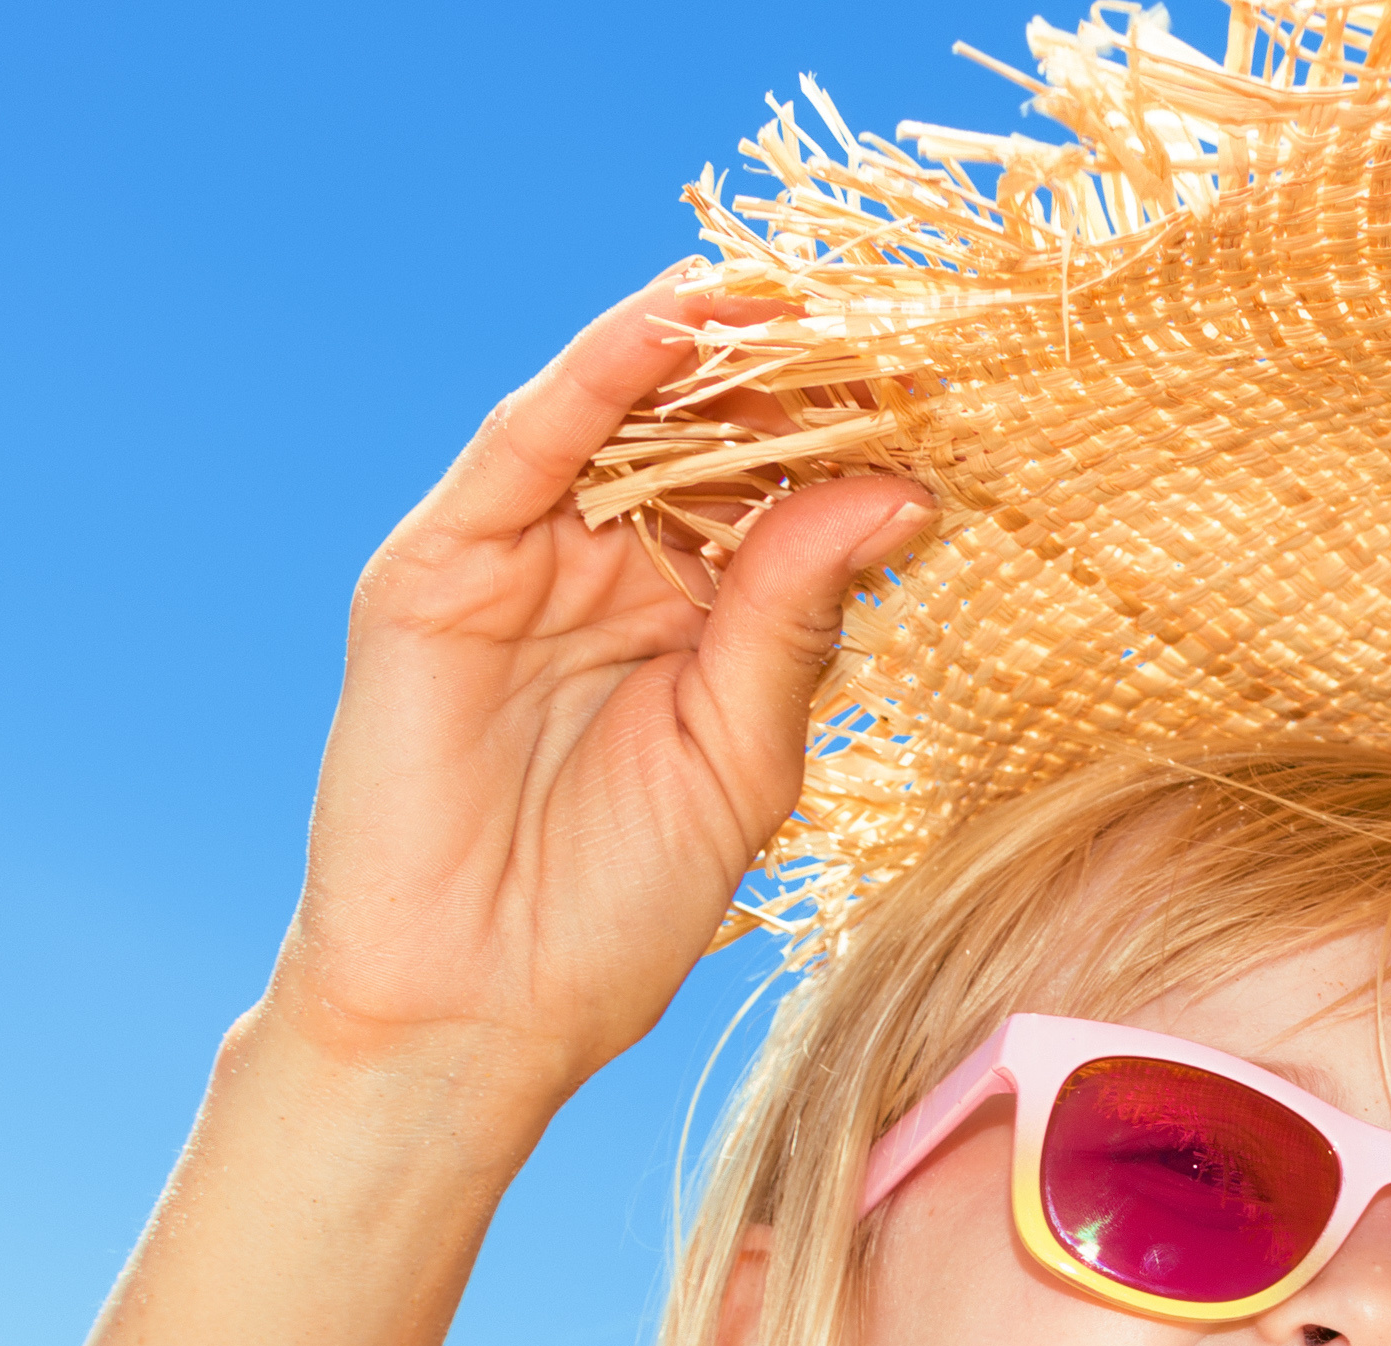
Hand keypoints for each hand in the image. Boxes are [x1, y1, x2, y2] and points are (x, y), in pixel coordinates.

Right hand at [267, 276, 934, 1103]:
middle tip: (892, 319)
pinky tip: (681, 323)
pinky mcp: (437, 568)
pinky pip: (527, 444)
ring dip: (711, 350)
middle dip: (795, 376)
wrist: (480, 1008)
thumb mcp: (744, 751)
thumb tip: (897, 493)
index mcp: (695, 617)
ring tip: (803, 293)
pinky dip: (602, 374)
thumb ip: (796, 617)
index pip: (779, 492)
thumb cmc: (617, 906)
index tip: (953, 382)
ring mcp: (519, 560)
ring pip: (623, 418)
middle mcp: (607, 569)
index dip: (856, 434)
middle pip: (707, 437)